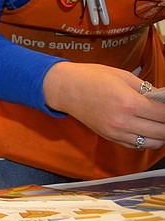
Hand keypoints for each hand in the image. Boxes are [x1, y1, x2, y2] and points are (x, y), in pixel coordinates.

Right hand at [43, 61, 164, 149]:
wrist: (65, 88)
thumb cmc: (91, 77)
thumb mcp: (123, 76)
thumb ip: (146, 90)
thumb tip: (162, 100)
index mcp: (128, 103)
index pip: (163, 114)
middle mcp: (123, 122)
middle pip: (162, 132)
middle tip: (163, 114)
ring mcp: (116, 132)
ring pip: (152, 143)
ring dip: (160, 134)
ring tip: (158, 123)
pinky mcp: (110, 137)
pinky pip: (136, 145)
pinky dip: (146, 139)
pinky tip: (145, 128)